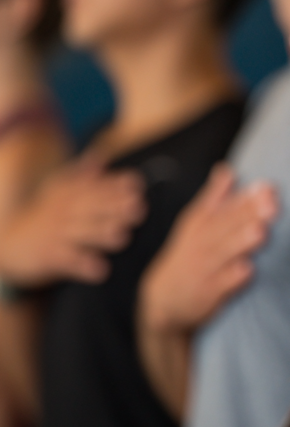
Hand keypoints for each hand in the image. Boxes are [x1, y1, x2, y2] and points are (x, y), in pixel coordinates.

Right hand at [0, 155, 146, 286]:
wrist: (8, 242)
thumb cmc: (45, 216)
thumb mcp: (58, 192)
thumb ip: (82, 176)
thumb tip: (101, 156)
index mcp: (68, 193)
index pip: (94, 186)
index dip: (116, 184)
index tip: (138, 184)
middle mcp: (62, 210)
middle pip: (91, 207)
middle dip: (116, 208)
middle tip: (139, 209)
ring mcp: (55, 233)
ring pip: (81, 233)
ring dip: (102, 235)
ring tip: (123, 238)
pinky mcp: (47, 256)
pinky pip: (67, 260)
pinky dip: (84, 265)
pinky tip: (102, 271)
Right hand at [140, 163, 275, 334]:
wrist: (163, 298)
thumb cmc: (191, 252)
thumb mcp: (196, 222)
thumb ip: (215, 197)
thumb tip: (228, 169)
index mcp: (202, 222)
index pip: (225, 207)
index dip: (246, 198)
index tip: (268, 187)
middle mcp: (202, 242)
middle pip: (226, 226)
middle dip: (248, 215)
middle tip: (271, 205)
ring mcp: (204, 268)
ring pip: (224, 253)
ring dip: (242, 242)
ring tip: (261, 232)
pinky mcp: (207, 293)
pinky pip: (220, 285)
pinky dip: (232, 279)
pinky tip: (248, 270)